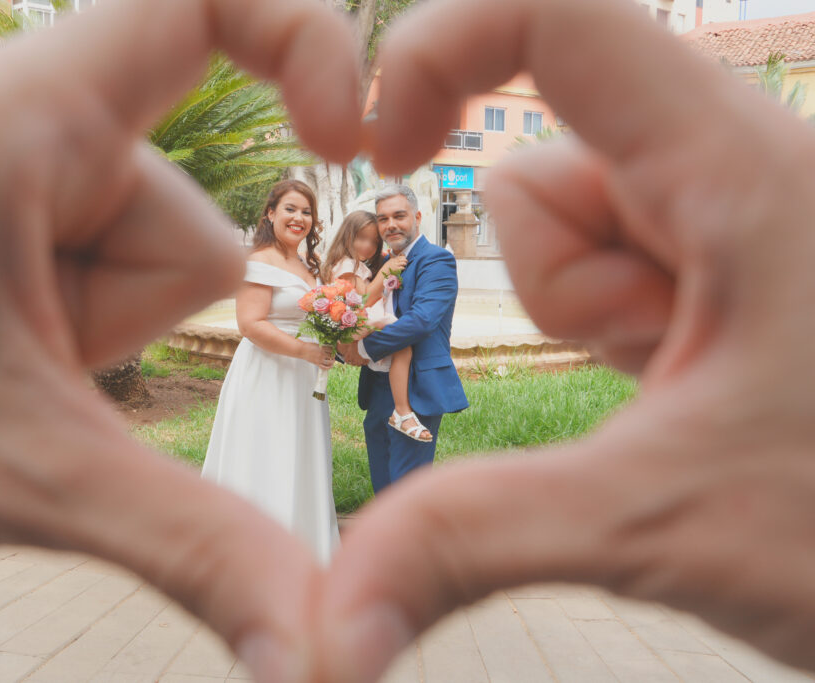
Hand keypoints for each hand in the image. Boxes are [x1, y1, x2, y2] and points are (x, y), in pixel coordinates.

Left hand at [0, 1, 360, 677]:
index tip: (347, 142)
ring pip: (192, 260)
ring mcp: (70, 171)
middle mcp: (59, 122)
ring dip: (126, 332)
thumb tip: (315, 643)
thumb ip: (192, 545)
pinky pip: (163, 275)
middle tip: (46, 357)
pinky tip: (39, 350)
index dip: (309, 41)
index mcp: (38, 121)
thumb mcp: (37, 476)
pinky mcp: (76, 216)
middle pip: (211, 217)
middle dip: (148, 316)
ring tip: (24, 355)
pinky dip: (122, 327)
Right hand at [300, 342, 334, 369]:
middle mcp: (322, 354)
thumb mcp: (317, 344)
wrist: (302, 350)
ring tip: (333, 361)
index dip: (334, 351)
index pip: (332, 350)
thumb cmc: (308, 346)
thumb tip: (329, 349)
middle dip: (334, 356)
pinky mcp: (316, 363)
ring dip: (332, 362)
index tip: (334, 351)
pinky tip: (330, 367)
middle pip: (331, 356)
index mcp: (322, 348)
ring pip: (329, 362)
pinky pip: (324, 367)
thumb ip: (323, 347)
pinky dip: (328, 368)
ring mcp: (319, 359)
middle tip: (334, 356)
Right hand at [316, 0, 814, 678]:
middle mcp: (743, 169)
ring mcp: (740, 226)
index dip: (438, 50)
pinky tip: (699, 389)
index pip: (555, 14)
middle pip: (549, 175)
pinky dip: (625, 334)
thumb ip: (474, 544)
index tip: (385, 149)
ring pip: (580, 236)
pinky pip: (624, 274)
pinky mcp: (738, 275)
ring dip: (597, 322)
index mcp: (740, 168)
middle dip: (562, 288)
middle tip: (659, 366)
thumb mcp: (666, 519)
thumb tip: (335, 623)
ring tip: (694, 388)